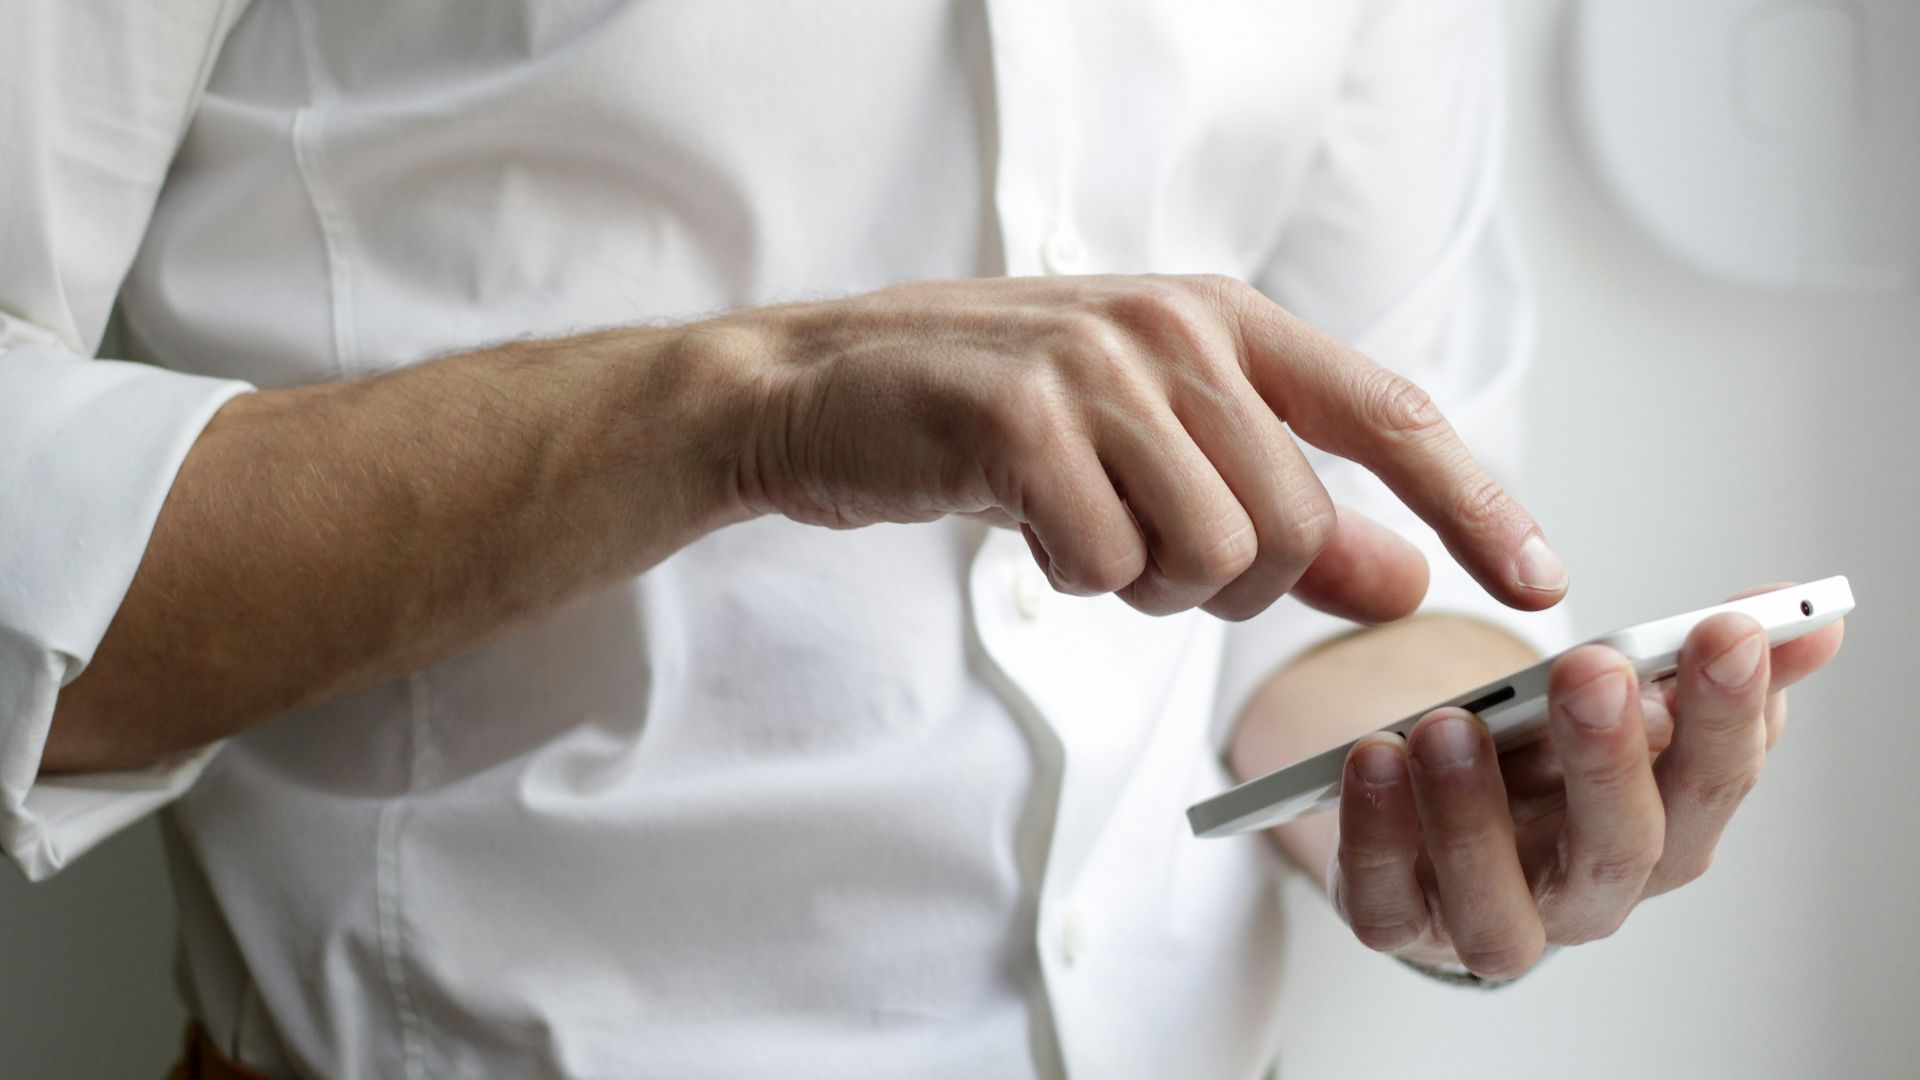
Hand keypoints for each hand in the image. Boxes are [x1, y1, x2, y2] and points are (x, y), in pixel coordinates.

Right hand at [716, 275, 1567, 620]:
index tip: (1540, 582)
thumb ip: (1286, 511)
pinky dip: (1073, 579)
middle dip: (1229, 582)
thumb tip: (1404, 581)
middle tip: (1142, 551)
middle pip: (1293, 525)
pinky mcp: (1019, 419)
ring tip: (1079, 527)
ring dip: (1145, 583)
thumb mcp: (1154, 448)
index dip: (1475, 503)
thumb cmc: (995, 418)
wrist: (820, 388)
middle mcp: (1174, 327)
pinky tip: (1024, 524)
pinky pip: (1107, 565)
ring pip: (1210, 554)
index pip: (1389, 415)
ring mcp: (1096, 366)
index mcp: (1223, 319)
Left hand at [1327, 586, 1845, 978]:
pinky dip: (1375, 837)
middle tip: (1593, 670)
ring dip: (1473, 815)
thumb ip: (1699, 662)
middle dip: (1610, 759)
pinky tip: (1371, 758)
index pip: (1715, 783)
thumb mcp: (1620, 703)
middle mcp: (1586, 894)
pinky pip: (1384, 904)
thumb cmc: (1543, 763)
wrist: (1438, 818)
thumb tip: (1806, 615)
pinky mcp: (1398, 922)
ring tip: (1449, 724)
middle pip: (1619, 851)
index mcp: (1662, 832)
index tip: (1726, 629)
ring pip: (1498, 907)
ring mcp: (1489, 919)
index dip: (1728, 713)